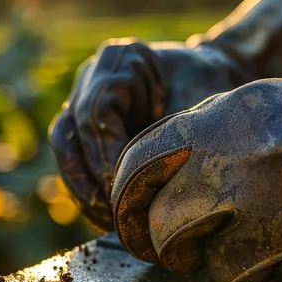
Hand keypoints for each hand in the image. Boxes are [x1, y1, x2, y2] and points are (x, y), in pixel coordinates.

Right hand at [48, 39, 253, 230]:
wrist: (215, 70)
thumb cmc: (209, 84)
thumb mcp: (198, 105)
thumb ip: (172, 139)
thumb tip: (154, 190)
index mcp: (119, 59)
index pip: (96, 116)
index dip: (105, 160)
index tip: (122, 194)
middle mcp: (93, 76)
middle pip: (68, 133)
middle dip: (87, 180)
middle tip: (112, 215)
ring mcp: (85, 96)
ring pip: (66, 148)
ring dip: (81, 189)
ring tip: (107, 221)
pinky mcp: (88, 121)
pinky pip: (76, 157)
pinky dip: (88, 187)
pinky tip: (106, 215)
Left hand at [110, 72, 281, 281]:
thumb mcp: (256, 107)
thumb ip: (194, 140)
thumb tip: (127, 192)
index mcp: (232, 116)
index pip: (139, 168)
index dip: (125, 207)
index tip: (133, 230)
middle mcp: (260, 160)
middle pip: (168, 229)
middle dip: (171, 247)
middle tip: (187, 250)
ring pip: (227, 270)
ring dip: (247, 262)